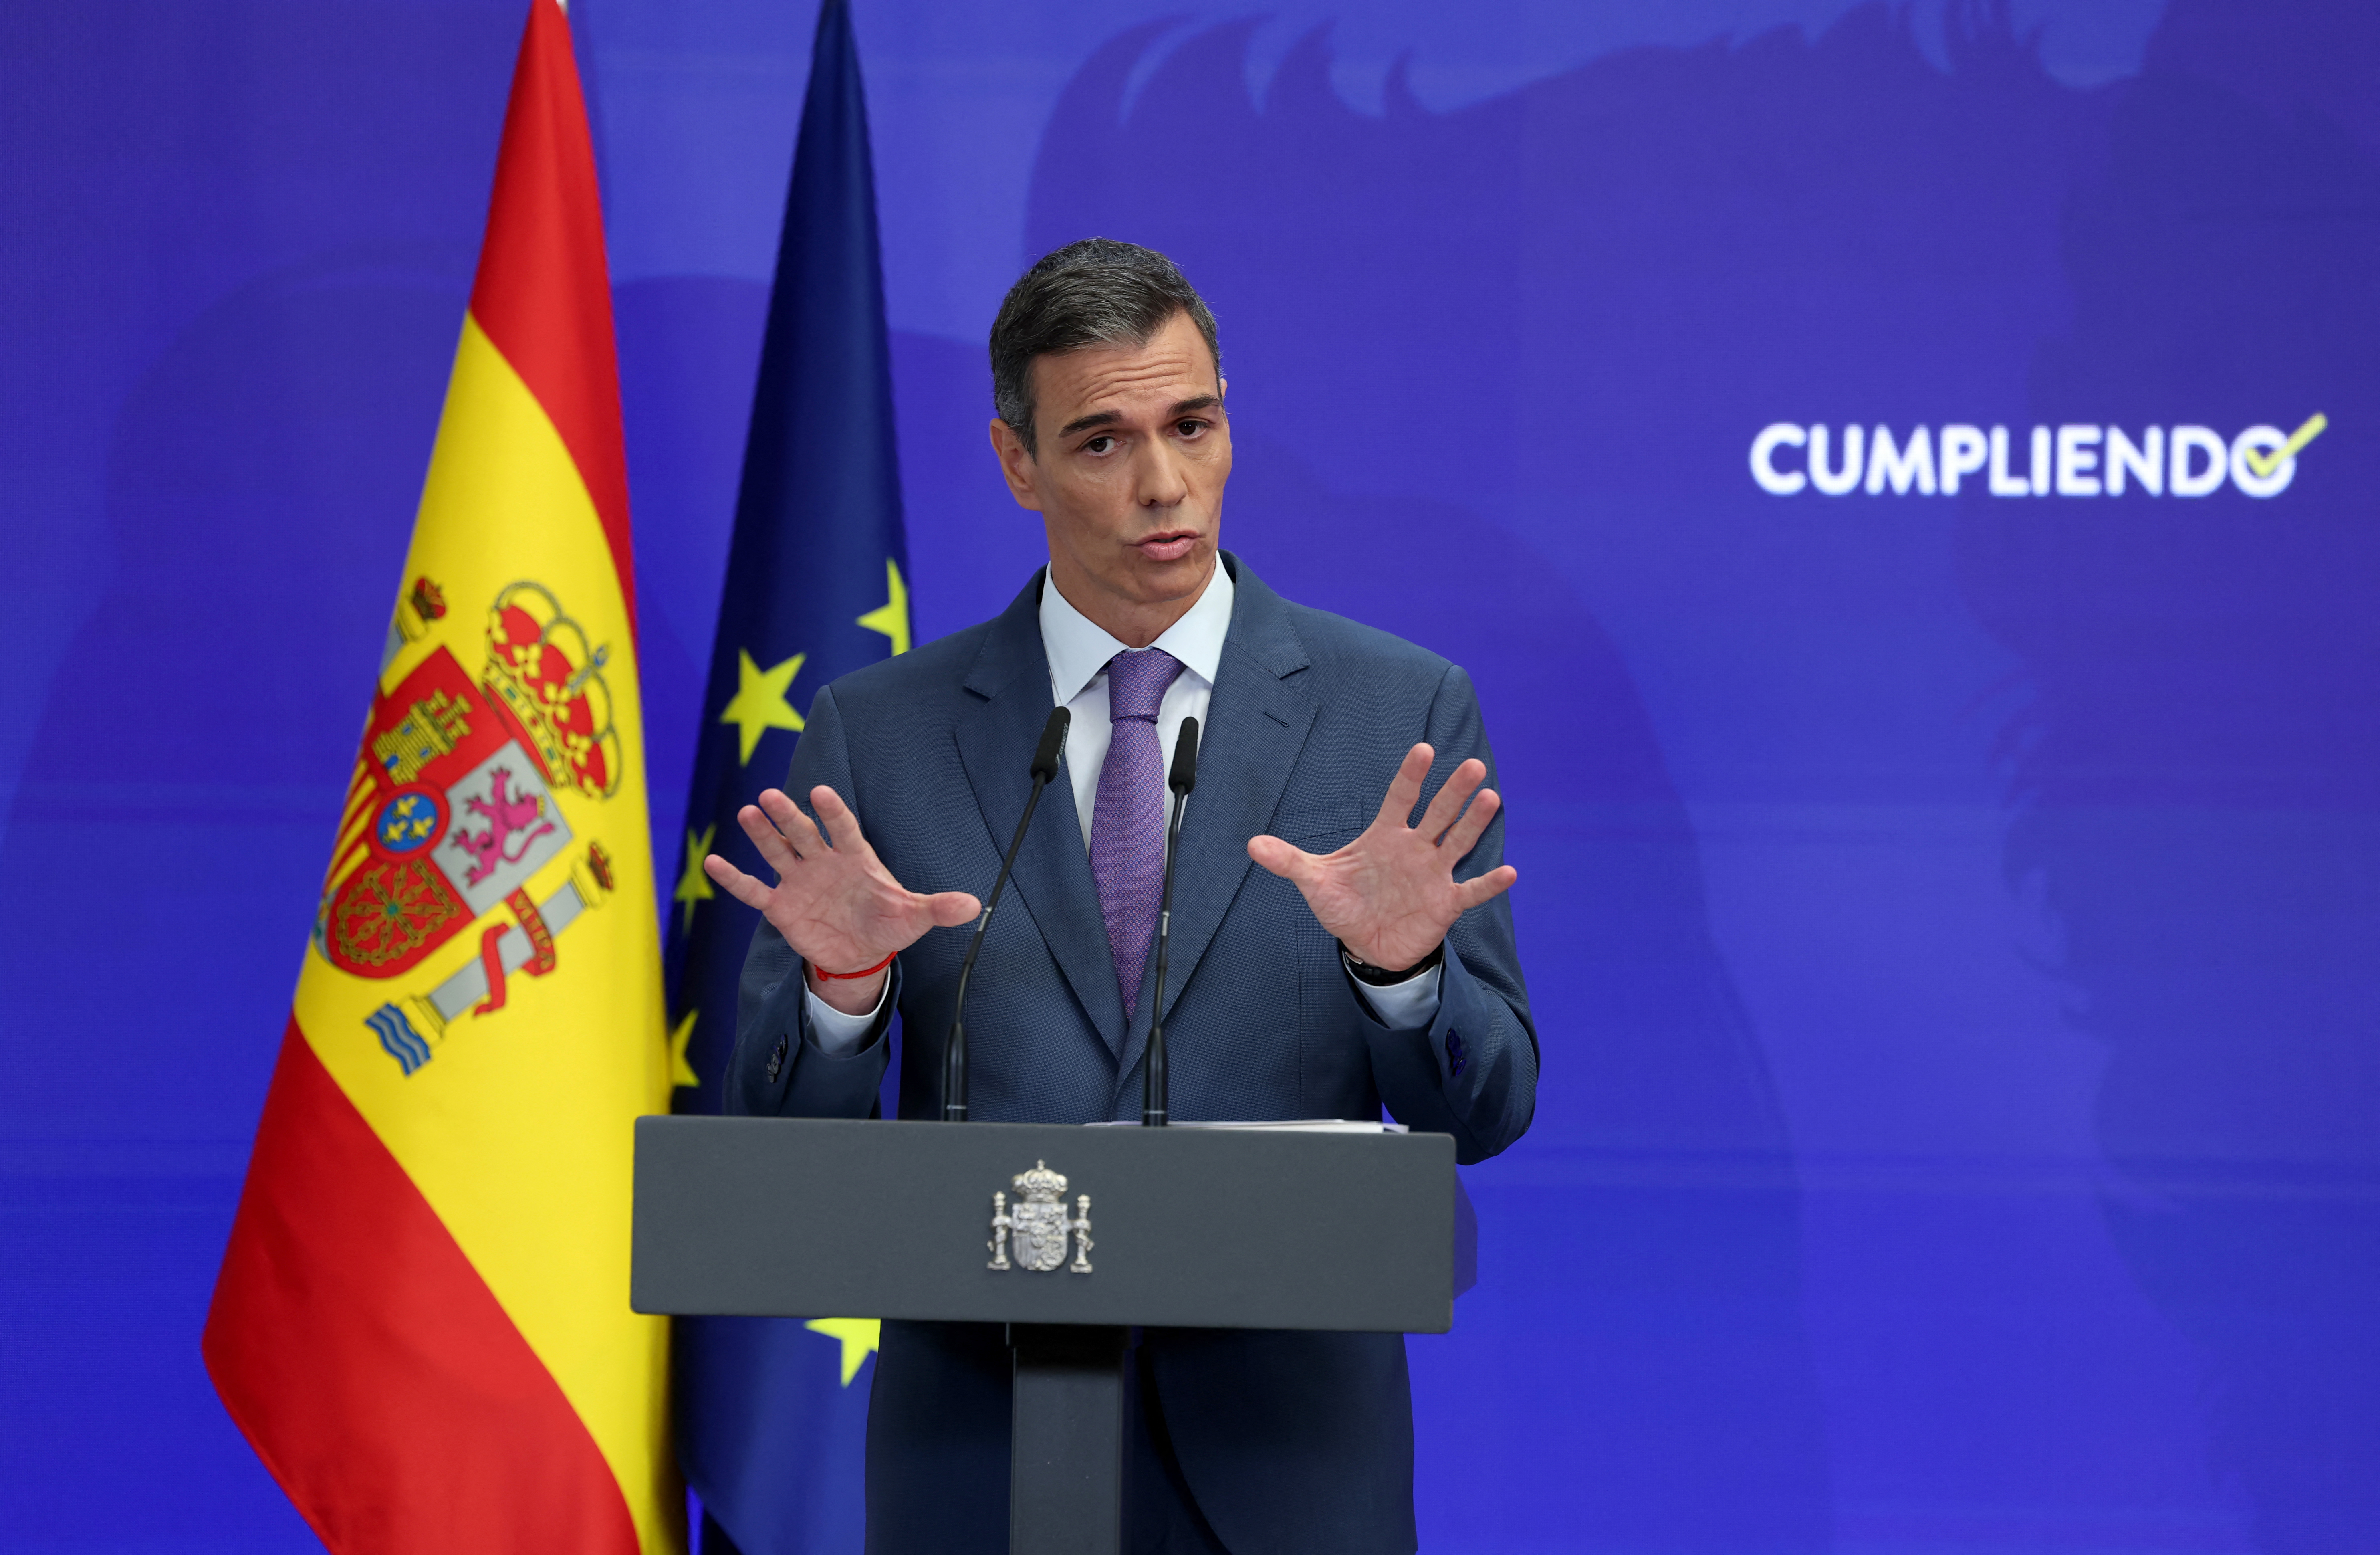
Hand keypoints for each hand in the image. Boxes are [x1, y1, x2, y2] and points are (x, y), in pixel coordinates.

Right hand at [704, 785, 978, 1013]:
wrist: (861, 953)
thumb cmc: (888, 924)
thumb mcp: (915, 917)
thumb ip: (938, 907)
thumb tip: (973, 904)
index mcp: (856, 859)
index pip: (845, 830)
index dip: (834, 813)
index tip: (823, 793)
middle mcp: (824, 863)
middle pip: (804, 835)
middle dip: (789, 817)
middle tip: (771, 797)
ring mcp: (800, 882)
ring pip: (777, 853)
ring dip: (762, 835)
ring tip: (747, 813)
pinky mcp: (781, 906)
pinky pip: (753, 891)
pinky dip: (734, 880)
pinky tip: (711, 864)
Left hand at [1247, 743, 1517, 973]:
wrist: (1366, 945)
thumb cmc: (1344, 905)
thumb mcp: (1314, 882)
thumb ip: (1288, 861)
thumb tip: (1251, 845)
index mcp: (1385, 836)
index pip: (1400, 798)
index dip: (1411, 776)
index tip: (1424, 750)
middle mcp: (1414, 848)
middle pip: (1438, 813)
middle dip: (1454, 791)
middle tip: (1473, 766)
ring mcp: (1433, 874)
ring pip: (1458, 842)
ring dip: (1474, 823)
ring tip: (1491, 798)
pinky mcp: (1446, 903)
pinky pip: (1472, 891)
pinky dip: (1489, 884)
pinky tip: (1510, 873)